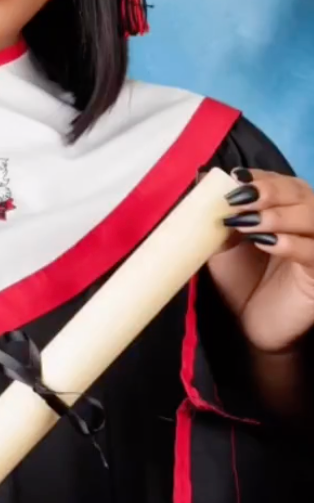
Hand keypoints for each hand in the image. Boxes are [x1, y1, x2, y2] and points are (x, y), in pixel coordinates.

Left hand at [207, 167, 313, 352]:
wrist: (253, 325)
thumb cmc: (242, 281)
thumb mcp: (223, 244)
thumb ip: (219, 215)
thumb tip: (200, 179)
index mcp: (287, 208)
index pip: (280, 181)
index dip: (260, 177)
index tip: (234, 179)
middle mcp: (308, 221)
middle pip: (299, 192)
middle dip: (268, 190)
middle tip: (238, 198)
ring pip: (311, 217)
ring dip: (277, 215)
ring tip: (246, 222)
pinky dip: (290, 243)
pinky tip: (267, 243)